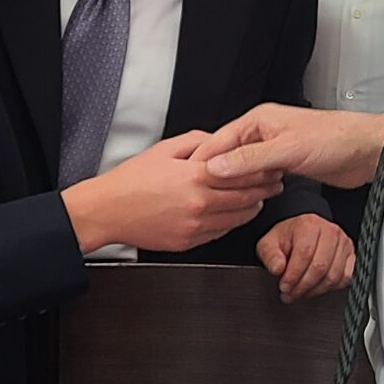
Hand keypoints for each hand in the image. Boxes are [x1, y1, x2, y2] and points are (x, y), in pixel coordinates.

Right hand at [64, 131, 282, 256]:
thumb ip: (197, 141)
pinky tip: (235, 214)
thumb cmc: (130, 181)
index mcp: (194, 176)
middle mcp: (199, 203)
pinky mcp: (189, 242)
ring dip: (253, 207)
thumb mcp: (164, 150)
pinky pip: (221, 232)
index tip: (271, 164)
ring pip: (237, 218)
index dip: (261, 169)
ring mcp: (195, 226)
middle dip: (265, 189)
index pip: (241, 172)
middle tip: (275, 181)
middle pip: (246, 197)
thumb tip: (219, 141)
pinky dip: (232, 222)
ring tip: (260, 198)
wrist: (108, 211)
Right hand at [195, 104, 383, 189]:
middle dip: (216, 173)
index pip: (218, 141)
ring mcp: (274, 148)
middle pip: (228, 154)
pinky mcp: (286, 163)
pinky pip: (260, 175)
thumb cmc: (334, 139)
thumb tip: (216, 167)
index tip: (186, 179)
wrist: (367, 150)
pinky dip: (253, 186)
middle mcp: (263, 132)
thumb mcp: (287, 150)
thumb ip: (250, 160)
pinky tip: (248, 198)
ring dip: (234, 182)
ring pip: (244, 167)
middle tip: (199, 194)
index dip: (202, 161)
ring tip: (218, 199)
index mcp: (259, 121)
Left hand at [258, 214, 353, 302]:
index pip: (304, 254)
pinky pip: (346, 278)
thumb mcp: (269, 244)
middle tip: (290, 294)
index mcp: (309, 224)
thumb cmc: (287, 239)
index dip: (293, 275)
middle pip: (320, 266)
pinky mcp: (351, 255)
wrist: (300, 235)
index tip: (284, 287)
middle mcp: (330, 231)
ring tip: (301, 293)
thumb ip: (270, 255)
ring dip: (315, 290)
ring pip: (333, 275)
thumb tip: (277, 268)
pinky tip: (317, 288)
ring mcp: (343, 243)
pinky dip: (331, 288)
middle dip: (303, 286)